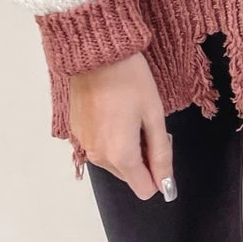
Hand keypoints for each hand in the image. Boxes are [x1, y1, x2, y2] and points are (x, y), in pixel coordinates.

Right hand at [68, 51, 176, 201]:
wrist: (95, 52)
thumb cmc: (130, 79)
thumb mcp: (154, 113)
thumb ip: (161, 152)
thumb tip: (166, 184)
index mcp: (121, 156)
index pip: (144, 190)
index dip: (158, 173)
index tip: (159, 143)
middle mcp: (99, 157)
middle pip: (128, 175)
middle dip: (141, 156)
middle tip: (145, 122)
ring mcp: (84, 145)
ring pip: (113, 161)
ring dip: (125, 146)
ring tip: (128, 112)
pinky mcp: (76, 131)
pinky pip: (98, 146)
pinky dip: (108, 136)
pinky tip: (112, 109)